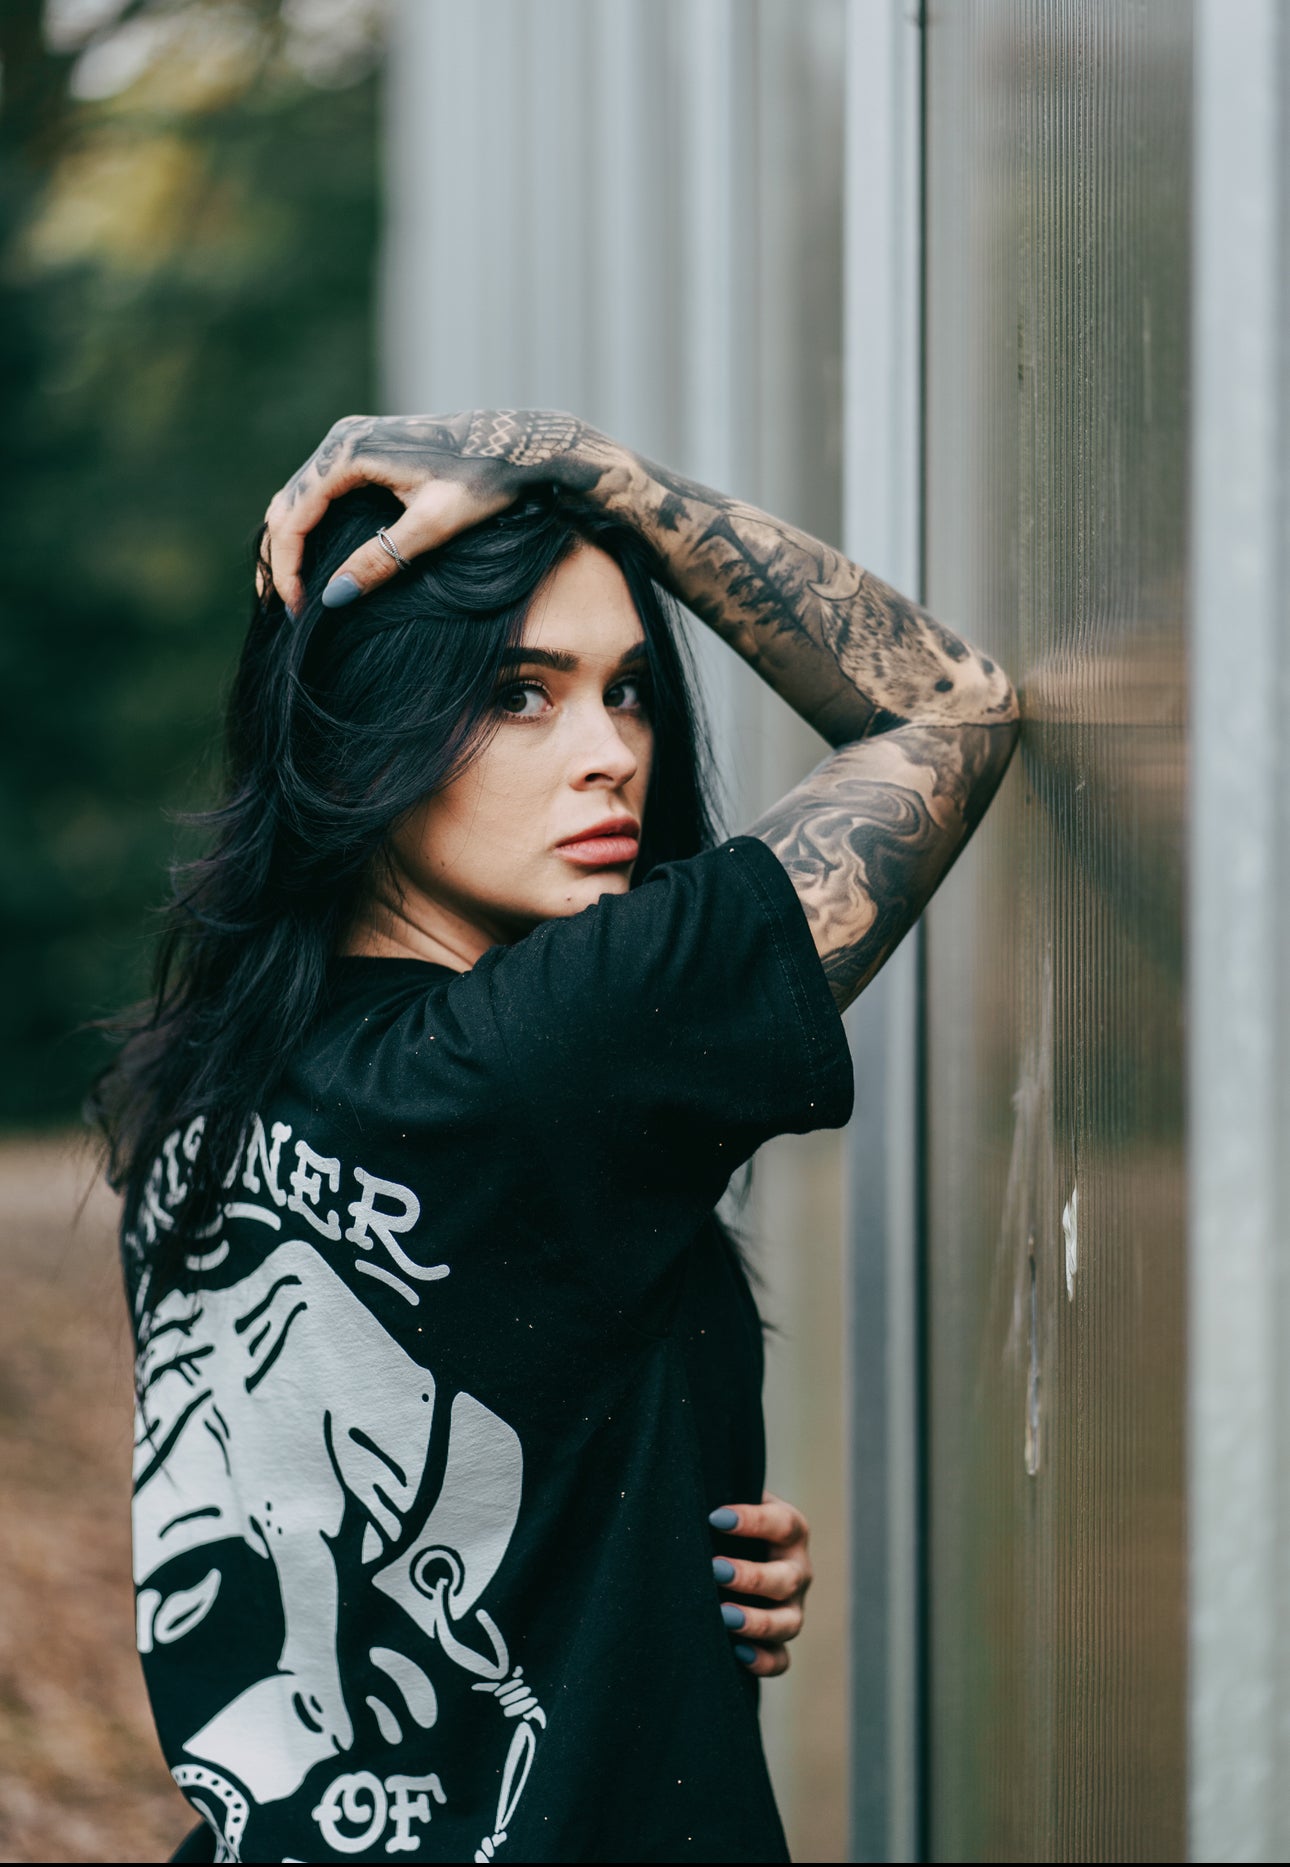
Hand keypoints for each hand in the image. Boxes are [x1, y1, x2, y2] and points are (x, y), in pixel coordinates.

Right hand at [260, 409, 588, 614]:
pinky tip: (318, 559)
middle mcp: (342, 438)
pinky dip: (311, 524)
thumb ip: (381, 559)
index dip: (288, 567)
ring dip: (292, 541)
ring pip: (299, 496)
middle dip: (283, 557)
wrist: (520, 445)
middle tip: (289, 607)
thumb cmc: (485, 482)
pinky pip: (321, 489)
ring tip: (298, 589)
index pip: (295, 515)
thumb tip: (333, 598)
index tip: (298, 609)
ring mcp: (352, 438)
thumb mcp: (433, 526)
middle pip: (288, 504)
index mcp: (351, 451)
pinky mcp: (365, 447)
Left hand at [709, 1490, 811, 1677]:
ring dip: (757, 1622)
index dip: (753, 1521)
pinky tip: (736, 1652)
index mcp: (790, 1530)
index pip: (782, 1524)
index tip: (715, 1517)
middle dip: (752, 1577)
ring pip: (788, 1623)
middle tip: (716, 1569)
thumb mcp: (729, 1503)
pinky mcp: (779, 1640)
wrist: (731, 1550)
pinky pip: (781, 1660)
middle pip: (788, 1578)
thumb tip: (686, 1493)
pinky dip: (763, 1660)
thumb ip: (718, 1494)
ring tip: (723, 1616)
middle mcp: (796, 1569)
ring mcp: (791, 1608)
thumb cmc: (725, 1521)